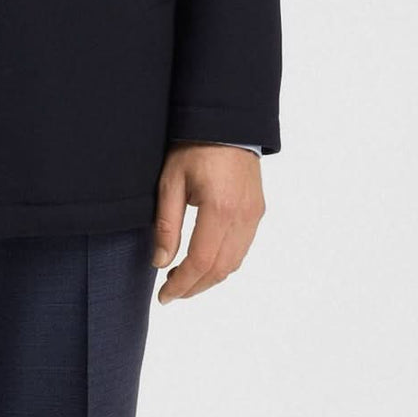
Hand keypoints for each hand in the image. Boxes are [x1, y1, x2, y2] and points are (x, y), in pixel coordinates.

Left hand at [151, 141, 264, 303]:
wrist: (226, 121)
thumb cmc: (193, 145)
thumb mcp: (171, 180)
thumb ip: (167, 223)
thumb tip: (160, 262)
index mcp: (220, 209)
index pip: (201, 261)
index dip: (182, 284)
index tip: (164, 296)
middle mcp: (242, 217)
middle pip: (220, 269)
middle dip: (194, 287)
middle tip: (171, 292)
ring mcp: (254, 215)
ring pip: (234, 262)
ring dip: (209, 278)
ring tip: (184, 280)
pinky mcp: (257, 211)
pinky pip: (242, 248)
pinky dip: (223, 262)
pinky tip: (205, 261)